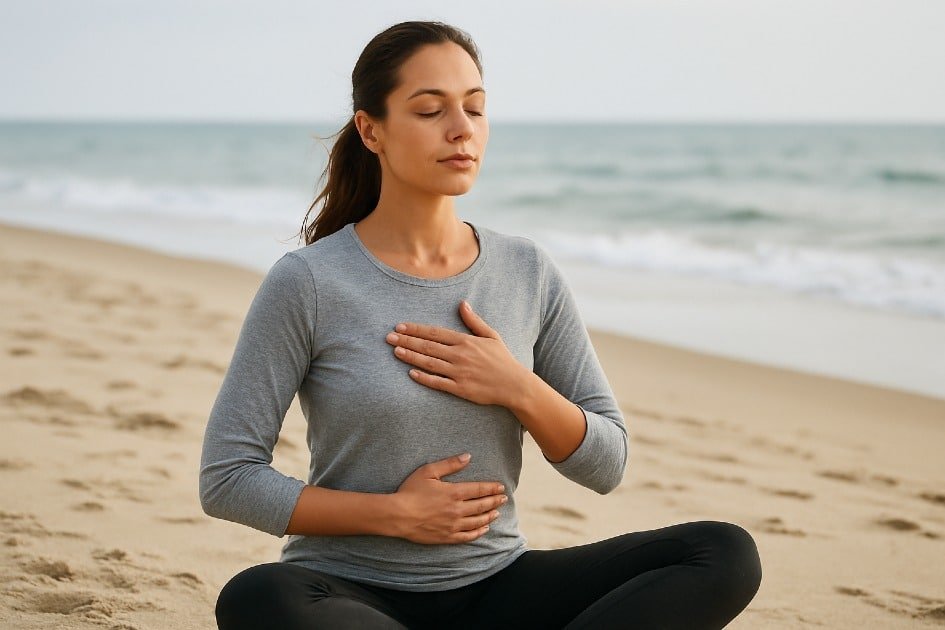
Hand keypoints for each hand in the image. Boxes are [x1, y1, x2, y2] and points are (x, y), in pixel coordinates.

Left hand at [385, 300, 531, 406]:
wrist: (514, 384)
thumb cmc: (503, 360)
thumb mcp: (491, 336)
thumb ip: (474, 321)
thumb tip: (462, 304)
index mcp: (466, 341)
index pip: (435, 333)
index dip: (416, 329)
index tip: (400, 326)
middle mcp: (460, 355)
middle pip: (428, 346)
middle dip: (407, 341)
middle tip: (388, 337)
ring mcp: (459, 372)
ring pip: (430, 363)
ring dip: (411, 356)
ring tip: (395, 351)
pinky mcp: (461, 389)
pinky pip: (438, 382)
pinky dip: (424, 378)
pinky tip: (411, 373)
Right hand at [393, 453, 507, 544]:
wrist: (398, 515)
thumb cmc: (410, 491)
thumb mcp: (428, 471)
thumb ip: (450, 464)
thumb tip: (468, 457)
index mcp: (454, 492)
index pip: (479, 490)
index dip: (491, 488)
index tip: (501, 487)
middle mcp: (457, 509)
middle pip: (481, 505)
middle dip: (494, 501)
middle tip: (504, 499)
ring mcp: (453, 525)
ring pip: (477, 521)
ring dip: (489, 516)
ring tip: (497, 513)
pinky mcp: (447, 537)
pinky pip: (467, 536)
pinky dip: (478, 533)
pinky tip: (483, 529)